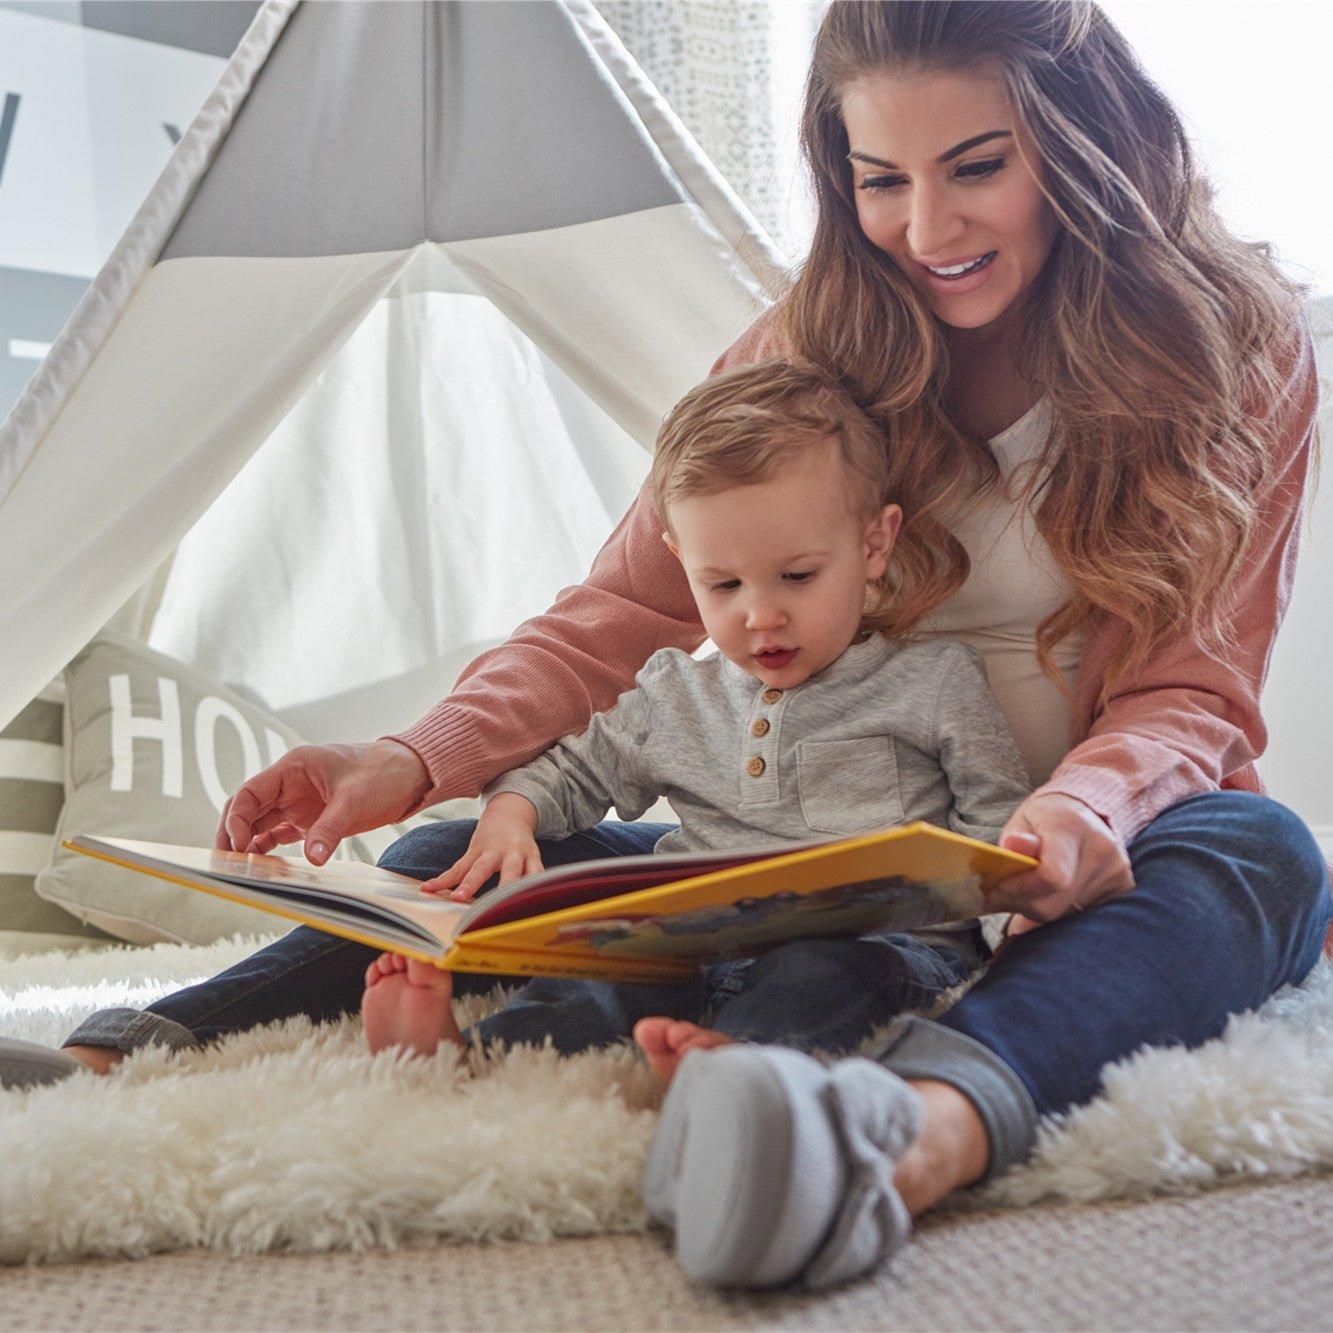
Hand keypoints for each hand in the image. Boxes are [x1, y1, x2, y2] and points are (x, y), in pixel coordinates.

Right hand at [214, 739, 430, 864]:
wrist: (409, 775)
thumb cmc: (383, 773)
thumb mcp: (355, 799)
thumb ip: (331, 827)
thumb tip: (312, 858)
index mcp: (293, 767)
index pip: (250, 792)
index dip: (237, 819)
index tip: (238, 846)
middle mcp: (289, 784)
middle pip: (246, 809)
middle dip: (232, 834)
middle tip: (225, 864)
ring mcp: (297, 802)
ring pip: (259, 824)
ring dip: (246, 845)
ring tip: (237, 871)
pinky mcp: (309, 819)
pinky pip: (278, 834)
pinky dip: (266, 849)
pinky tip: (260, 867)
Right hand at [420, 794, 542, 900]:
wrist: (508, 814)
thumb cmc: (522, 847)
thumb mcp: (534, 860)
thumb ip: (534, 879)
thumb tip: (539, 907)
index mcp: (531, 857)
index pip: (535, 875)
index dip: (534, 890)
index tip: (533, 909)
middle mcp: (513, 854)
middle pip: (510, 872)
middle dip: (503, 888)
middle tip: (496, 906)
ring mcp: (491, 851)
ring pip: (479, 869)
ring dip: (468, 884)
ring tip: (457, 899)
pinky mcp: (473, 851)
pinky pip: (457, 867)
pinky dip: (442, 879)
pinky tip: (428, 888)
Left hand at [989, 792, 1134, 935]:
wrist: (1083, 815)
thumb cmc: (1044, 820)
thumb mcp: (1022, 821)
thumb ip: (1014, 840)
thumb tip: (1011, 849)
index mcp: (1071, 826)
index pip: (1051, 875)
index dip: (1019, 889)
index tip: (996, 888)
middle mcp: (1101, 849)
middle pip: (1054, 904)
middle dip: (1020, 905)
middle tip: (1000, 896)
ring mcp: (1117, 871)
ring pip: (1065, 915)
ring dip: (1037, 910)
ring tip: (1025, 892)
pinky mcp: (1124, 888)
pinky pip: (1081, 916)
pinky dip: (1059, 912)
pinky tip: (1049, 896)